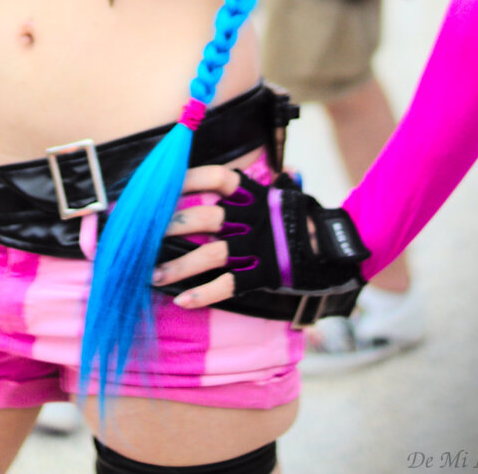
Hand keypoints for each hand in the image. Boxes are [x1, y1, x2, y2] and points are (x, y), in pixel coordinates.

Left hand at [151, 163, 368, 309]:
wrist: (334, 249)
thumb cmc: (300, 219)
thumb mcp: (281, 194)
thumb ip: (258, 187)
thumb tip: (241, 177)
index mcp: (254, 195)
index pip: (217, 177)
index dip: (189, 177)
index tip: (163, 182)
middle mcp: (252, 218)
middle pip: (205, 216)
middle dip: (172, 225)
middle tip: (143, 235)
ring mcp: (256, 248)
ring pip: (210, 254)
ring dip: (178, 265)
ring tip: (152, 275)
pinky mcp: (262, 275)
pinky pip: (228, 285)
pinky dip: (203, 294)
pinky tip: (182, 301)